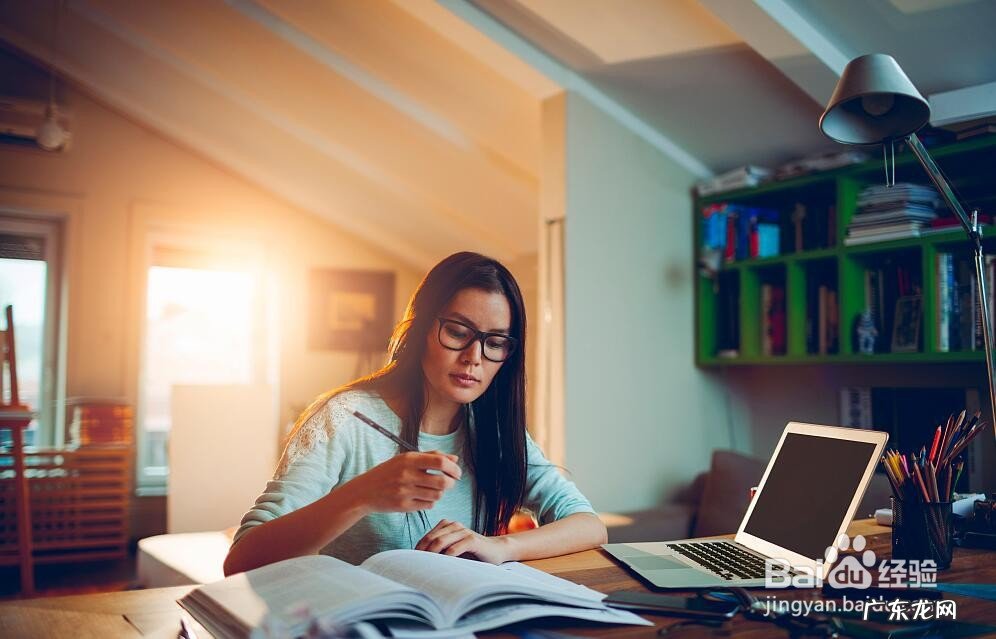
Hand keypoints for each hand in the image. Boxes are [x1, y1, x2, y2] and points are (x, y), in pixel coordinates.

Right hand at [346, 451, 460, 513]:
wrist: (364, 491)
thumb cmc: (388, 472)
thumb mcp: (406, 459)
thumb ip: (431, 456)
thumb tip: (454, 459)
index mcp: (408, 460)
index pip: (440, 462)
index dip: (453, 468)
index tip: (457, 472)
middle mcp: (406, 475)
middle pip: (442, 482)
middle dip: (451, 483)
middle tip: (450, 482)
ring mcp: (405, 492)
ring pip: (437, 495)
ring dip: (440, 493)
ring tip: (434, 489)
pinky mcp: (403, 506)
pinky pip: (428, 505)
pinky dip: (431, 501)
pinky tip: (424, 497)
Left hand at [415, 519, 509, 563]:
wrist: (496, 550)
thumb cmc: (472, 553)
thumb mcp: (454, 550)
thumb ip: (440, 551)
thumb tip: (419, 563)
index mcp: (447, 525)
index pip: (426, 537)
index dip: (418, 550)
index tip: (412, 564)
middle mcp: (454, 525)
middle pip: (431, 539)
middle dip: (422, 553)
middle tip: (417, 568)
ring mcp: (463, 531)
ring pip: (440, 542)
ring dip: (431, 555)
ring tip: (427, 568)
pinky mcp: (472, 540)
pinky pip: (455, 548)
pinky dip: (446, 557)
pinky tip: (443, 566)